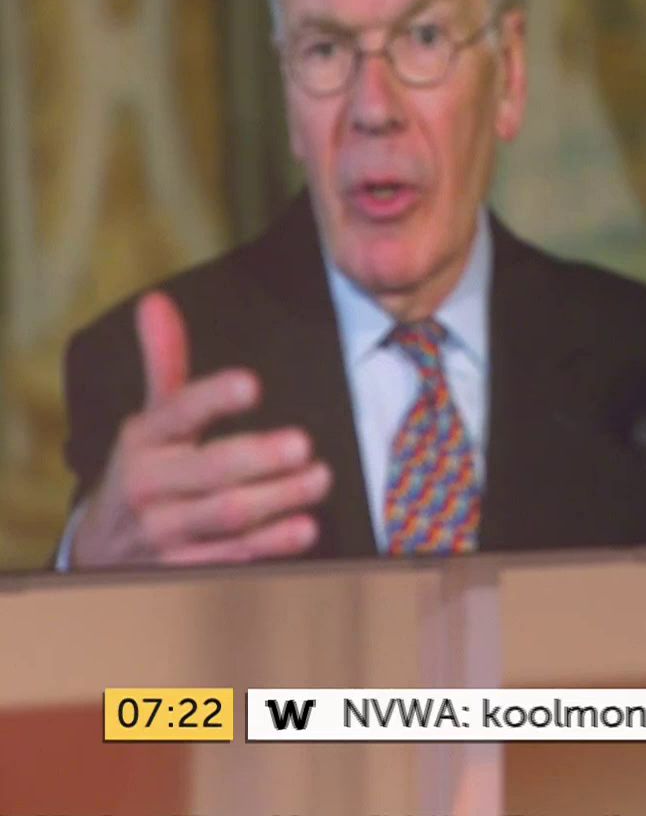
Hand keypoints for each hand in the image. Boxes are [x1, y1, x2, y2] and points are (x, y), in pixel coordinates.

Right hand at [69, 291, 329, 566]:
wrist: (103, 547)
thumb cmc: (146, 468)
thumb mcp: (150, 419)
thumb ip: (164, 363)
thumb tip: (156, 301)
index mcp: (143, 439)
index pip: (176, 413)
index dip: (212, 398)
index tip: (250, 383)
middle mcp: (149, 485)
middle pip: (208, 470)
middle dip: (257, 457)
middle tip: (304, 444)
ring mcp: (164, 530)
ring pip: (225, 515)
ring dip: (277, 499)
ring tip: (319, 479)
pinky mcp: (182, 566)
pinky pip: (229, 557)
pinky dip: (268, 545)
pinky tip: (304, 529)